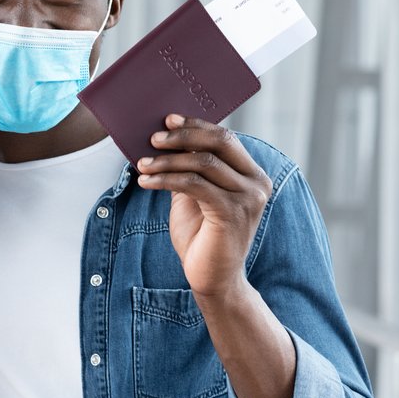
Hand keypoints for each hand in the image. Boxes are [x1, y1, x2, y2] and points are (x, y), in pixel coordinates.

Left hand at [135, 115, 271, 302]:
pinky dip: (166, 179)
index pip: (225, 138)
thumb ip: (190, 168)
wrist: (212, 278)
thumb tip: (166, 138)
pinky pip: (193, 185)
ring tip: (142, 164)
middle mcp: (257, 182)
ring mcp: (248, 198)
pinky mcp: (232, 213)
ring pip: (203, 162)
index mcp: (252, 174)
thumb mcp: (194, 195)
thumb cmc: (201, 236)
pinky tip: (146, 182)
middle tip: (153, 138)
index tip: (167, 119)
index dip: (196, 125)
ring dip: (167, 160)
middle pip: (219, 142)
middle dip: (183, 136)